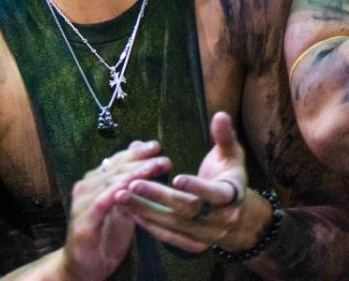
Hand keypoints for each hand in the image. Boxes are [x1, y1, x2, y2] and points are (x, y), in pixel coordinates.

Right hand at [62, 140, 170, 279]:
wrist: (84, 265)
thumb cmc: (104, 237)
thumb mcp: (123, 211)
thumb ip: (131, 190)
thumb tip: (144, 165)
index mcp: (95, 183)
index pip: (115, 162)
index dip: (135, 152)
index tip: (156, 146)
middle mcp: (86, 188)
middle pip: (114, 168)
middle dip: (138, 159)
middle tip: (160, 154)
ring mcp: (83, 203)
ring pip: (109, 181)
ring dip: (133, 173)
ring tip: (153, 167)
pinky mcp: (84, 221)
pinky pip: (102, 202)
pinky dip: (115, 192)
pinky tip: (130, 187)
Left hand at [117, 111, 261, 253]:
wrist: (238, 212)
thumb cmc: (228, 175)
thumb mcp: (230, 155)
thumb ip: (224, 136)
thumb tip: (220, 114)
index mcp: (232, 195)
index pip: (216, 193)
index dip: (197, 186)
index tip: (175, 177)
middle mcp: (222, 219)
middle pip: (189, 209)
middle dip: (159, 197)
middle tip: (132, 184)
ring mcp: (209, 235)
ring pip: (175, 225)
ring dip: (147, 211)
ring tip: (121, 196)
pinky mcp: (196, 244)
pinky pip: (172, 238)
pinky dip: (151, 226)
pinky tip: (131, 212)